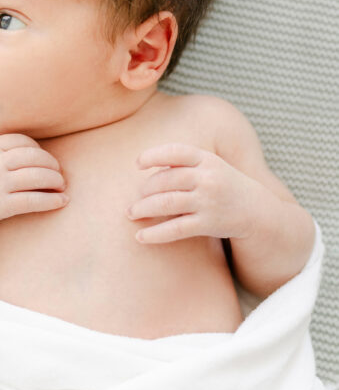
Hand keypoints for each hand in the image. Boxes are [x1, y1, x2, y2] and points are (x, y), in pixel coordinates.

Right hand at [0, 133, 67, 230]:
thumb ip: (0, 149)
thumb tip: (34, 147)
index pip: (22, 141)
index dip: (38, 149)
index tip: (43, 159)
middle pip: (34, 157)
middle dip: (52, 164)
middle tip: (59, 173)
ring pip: (37, 177)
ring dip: (56, 181)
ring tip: (61, 186)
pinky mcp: (1, 206)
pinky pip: (33, 200)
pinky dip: (51, 200)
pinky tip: (61, 202)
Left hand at [127, 143, 257, 243]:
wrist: (258, 211)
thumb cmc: (224, 185)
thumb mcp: (210, 166)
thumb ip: (184, 164)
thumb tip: (146, 169)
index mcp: (207, 159)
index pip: (175, 151)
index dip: (153, 155)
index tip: (137, 163)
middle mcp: (207, 178)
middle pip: (166, 180)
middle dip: (145, 190)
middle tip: (134, 199)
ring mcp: (208, 201)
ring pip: (166, 203)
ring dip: (143, 209)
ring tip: (131, 214)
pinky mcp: (208, 223)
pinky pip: (175, 229)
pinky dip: (155, 234)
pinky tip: (140, 237)